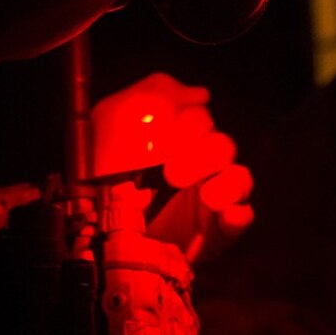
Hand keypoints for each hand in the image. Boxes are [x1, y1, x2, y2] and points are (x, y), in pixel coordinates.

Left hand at [90, 73, 253, 262]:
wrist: (92, 240)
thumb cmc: (99, 176)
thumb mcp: (111, 123)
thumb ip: (149, 96)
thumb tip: (200, 94)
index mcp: (175, 138)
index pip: (200, 117)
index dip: (187, 123)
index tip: (163, 139)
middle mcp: (196, 165)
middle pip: (222, 145)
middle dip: (201, 154)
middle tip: (170, 173)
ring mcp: (208, 201)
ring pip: (239, 178)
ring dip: (227, 183)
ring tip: (207, 197)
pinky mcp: (214, 233)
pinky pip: (243, 217)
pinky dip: (238, 214)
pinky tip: (226, 214)